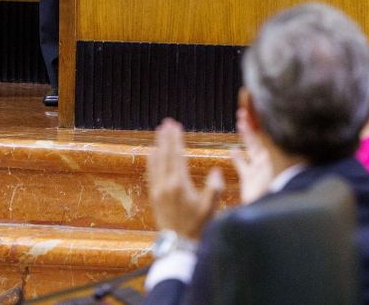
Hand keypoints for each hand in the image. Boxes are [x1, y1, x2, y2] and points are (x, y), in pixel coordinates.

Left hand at [147, 119, 222, 239]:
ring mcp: (158, 191)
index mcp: (179, 185)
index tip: (175, 125)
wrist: (179, 246)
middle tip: (166, 122)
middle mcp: (165, 185)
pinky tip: (151, 154)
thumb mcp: (210, 209)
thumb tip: (216, 172)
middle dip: (166, 138)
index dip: (175, 139)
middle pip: (164, 155)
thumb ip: (214, 189)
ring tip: (159, 132)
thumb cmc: (197, 227)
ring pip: (156, 162)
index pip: (176, 156)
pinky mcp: (154, 197)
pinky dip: (151, 160)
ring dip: (158, 145)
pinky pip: (151, 173)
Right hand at [231, 106, 274, 204]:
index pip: (264, 125)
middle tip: (246, 98)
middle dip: (252, 115)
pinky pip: (243, 166)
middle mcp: (269, 156)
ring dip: (246, 132)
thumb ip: (262, 142)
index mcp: (274, 150)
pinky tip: (232, 150)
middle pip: (260, 131)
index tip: (249, 95)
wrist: (274, 212)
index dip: (256, 110)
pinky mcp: (251, 180)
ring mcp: (260, 168)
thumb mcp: (273, 161)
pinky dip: (238, 158)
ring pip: (252, 145)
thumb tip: (258, 118)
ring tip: (241, 119)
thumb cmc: (277, 190)